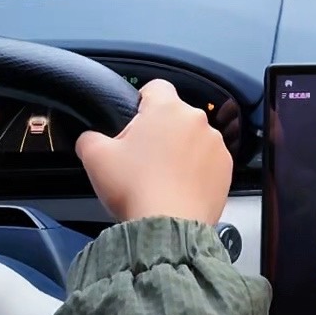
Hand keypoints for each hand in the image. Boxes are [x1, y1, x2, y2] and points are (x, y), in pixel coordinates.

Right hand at [75, 79, 231, 226]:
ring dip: (180, 151)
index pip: (155, 87)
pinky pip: (208, 162)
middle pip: (174, 116)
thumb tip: (90, 138)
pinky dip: (197, 171)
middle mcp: (196, 120)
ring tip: (162, 178)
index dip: (141, 102)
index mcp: (166, 108)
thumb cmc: (135, 188)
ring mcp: (215, 144)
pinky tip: (180, 189)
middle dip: (159, 132)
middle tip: (142, 159)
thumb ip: (89, 138)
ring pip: (193, 139)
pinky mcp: (226, 168)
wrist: (169, 227)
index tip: (134, 123)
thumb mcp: (95, 158)